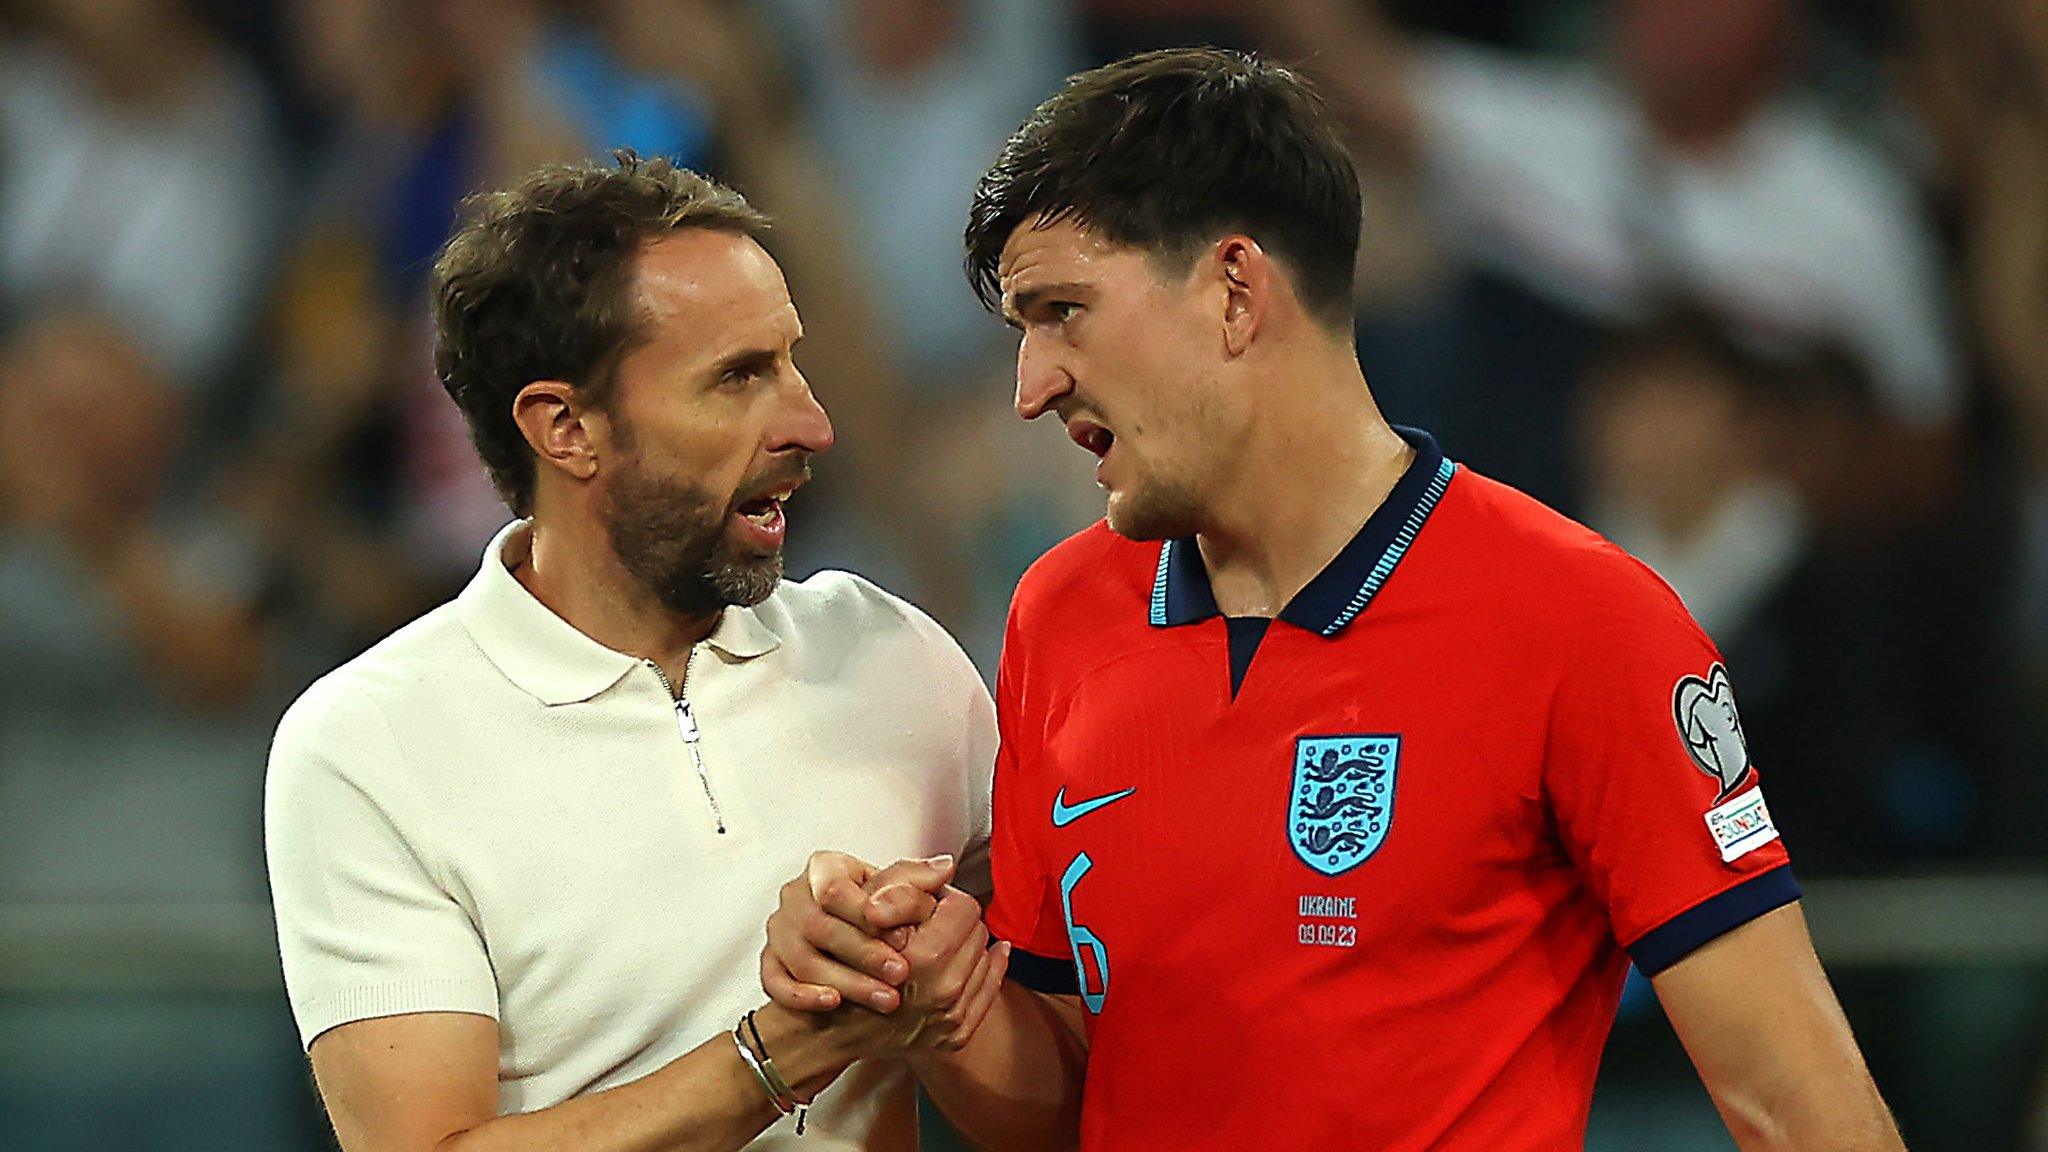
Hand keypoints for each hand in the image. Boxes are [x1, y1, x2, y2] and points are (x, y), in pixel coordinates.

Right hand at [763, 851, 950, 1012]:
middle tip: (903, 973)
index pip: (836, 888)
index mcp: (824, 869)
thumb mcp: (891, 888)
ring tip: (887, 999)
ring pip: (803, 959)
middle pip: (820, 926)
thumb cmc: (869, 907)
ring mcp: (779, 932)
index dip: (867, 913)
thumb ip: (914, 881)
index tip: (904, 936)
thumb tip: (945, 868)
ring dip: (847, 980)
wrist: (836, 940)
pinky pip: (775, 981)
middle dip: (865, 953)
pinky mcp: (770, 963)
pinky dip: (802, 994)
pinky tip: (833, 1004)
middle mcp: (795, 896)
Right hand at [809, 904, 1010, 1059]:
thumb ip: (905, 884)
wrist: (829, 1029)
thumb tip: (946, 867)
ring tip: (938, 946)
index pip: (964, 907)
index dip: (945, 899)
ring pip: (985, 961)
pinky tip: (965, 964)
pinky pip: (987, 994)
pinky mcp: (954, 1037)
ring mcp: (950, 1018)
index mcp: (925, 957)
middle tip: (933, 924)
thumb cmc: (840, 965)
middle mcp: (942, 991)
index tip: (930, 903)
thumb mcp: (864, 909)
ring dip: (965, 950)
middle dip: (956, 924)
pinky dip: (980, 975)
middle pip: (978, 932)